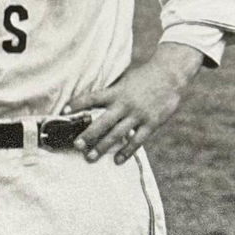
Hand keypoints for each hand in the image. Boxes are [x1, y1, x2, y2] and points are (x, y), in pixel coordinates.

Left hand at [70, 44, 204, 163]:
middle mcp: (125, 104)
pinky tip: (117, 160)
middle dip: (88, 134)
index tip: (63, 112)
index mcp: (116, 91)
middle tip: (76, 145)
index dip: (77, 104)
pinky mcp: (151, 123)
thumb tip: (93, 102)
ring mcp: (138, 115)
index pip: (92, 98)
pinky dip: (126, 151)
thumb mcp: (125, 80)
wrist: (171, 73)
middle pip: (103, 121)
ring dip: (103, 147)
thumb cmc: (145, 77)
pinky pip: (137, 140)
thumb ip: (112, 92)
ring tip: (90, 157)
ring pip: (117, 134)